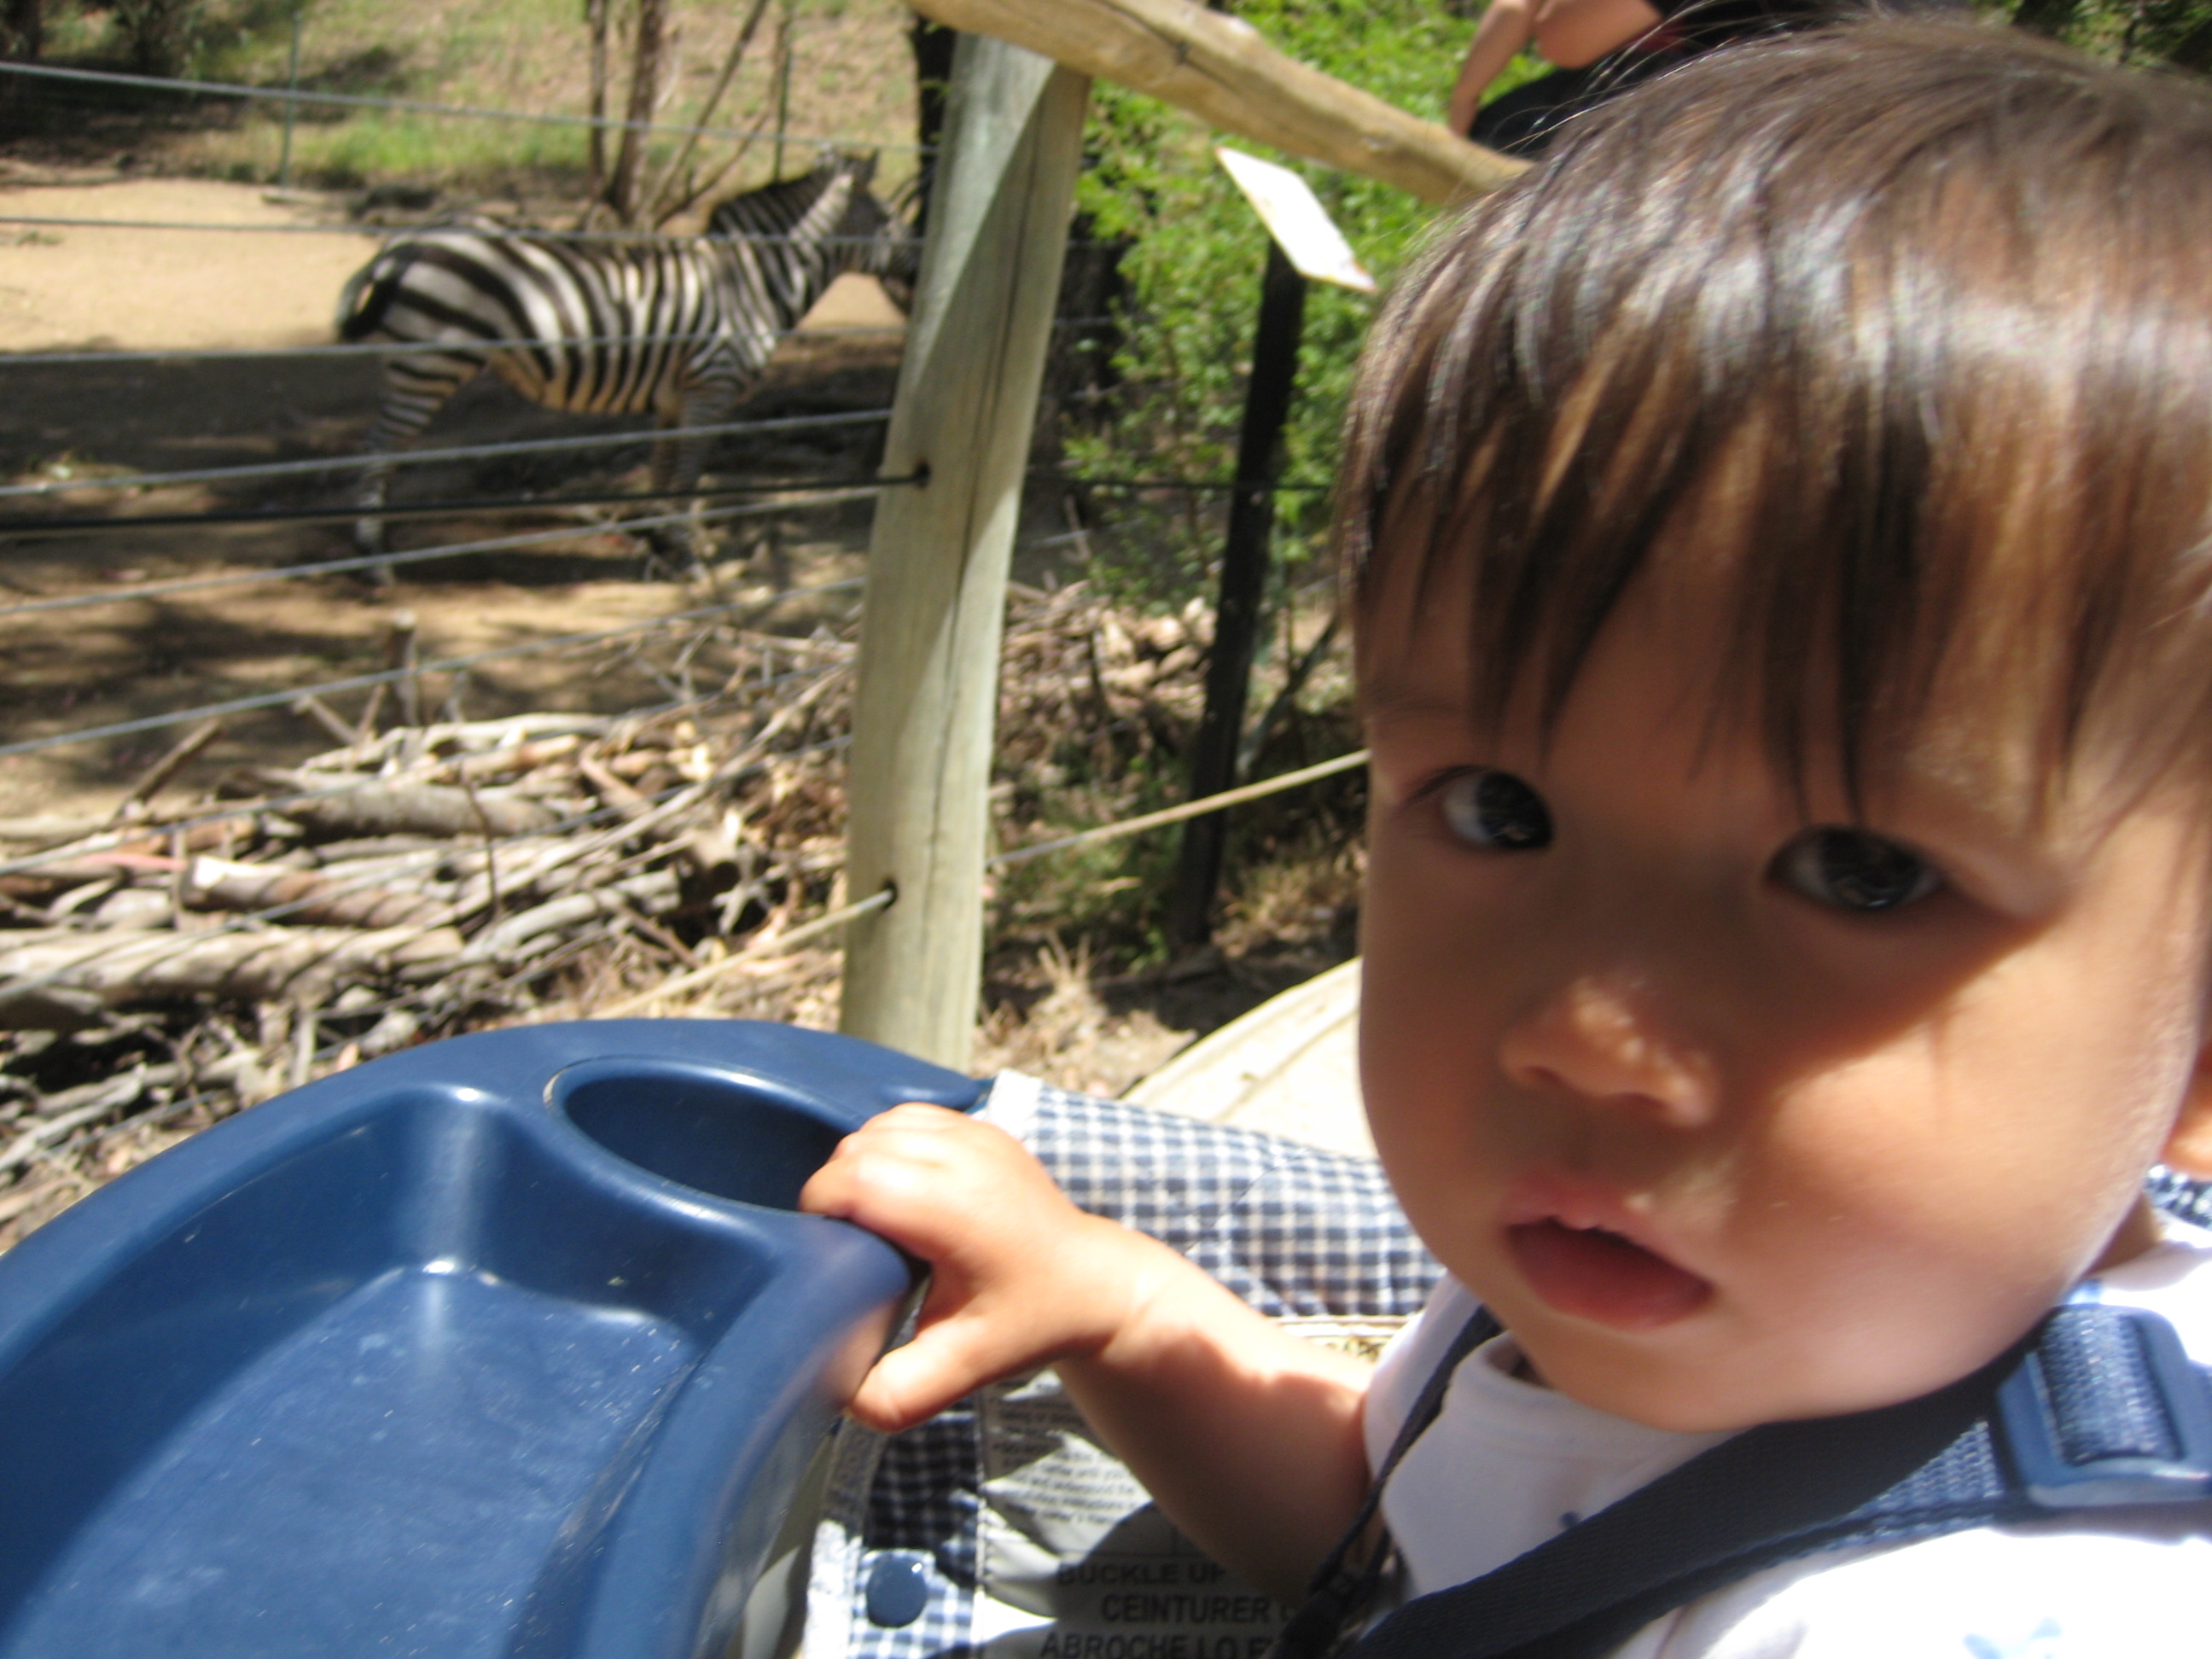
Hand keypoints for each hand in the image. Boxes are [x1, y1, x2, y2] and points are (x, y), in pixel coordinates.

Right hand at [799, 1104, 1166, 1430]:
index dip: (820, 1208)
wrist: (1090, 1284)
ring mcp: (978, 1135)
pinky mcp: (982, 1127)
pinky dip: (886, 1143)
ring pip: (878, 1126)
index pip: (855, 1178)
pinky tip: (896, 1188)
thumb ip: (893, 1394)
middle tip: (845, 1242)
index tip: (827, 1250)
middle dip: (833, 1189)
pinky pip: (907, 1117)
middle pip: (859, 1148)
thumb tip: (837, 1395)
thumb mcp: (958, 1372)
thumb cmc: (1025, 1324)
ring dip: (857, 1163)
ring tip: (869, 1217)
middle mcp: (968, 1159)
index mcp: (957, 1211)